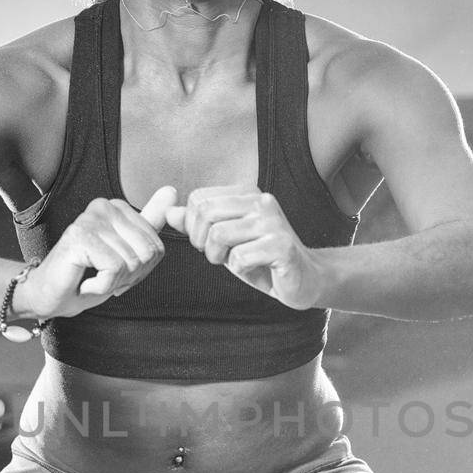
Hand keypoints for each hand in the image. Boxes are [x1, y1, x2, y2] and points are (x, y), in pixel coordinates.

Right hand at [25, 187, 175, 318]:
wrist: (50, 296)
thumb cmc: (87, 275)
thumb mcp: (126, 251)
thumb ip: (149, 222)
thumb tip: (173, 190)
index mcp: (118, 207)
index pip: (156, 247)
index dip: (140, 271)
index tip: (115, 271)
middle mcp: (104, 206)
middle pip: (147, 254)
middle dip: (129, 277)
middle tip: (102, 277)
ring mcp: (90, 220)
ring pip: (131, 263)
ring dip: (113, 283)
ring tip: (92, 279)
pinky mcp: (80, 237)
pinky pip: (114, 269)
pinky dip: (101, 286)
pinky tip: (84, 283)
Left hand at [165, 187, 325, 309]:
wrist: (303, 278)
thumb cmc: (262, 259)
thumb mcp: (225, 240)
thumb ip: (197, 224)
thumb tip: (169, 212)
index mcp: (246, 193)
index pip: (198, 198)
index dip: (192, 225)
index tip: (206, 242)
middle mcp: (261, 200)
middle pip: (205, 212)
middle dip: (200, 240)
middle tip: (215, 255)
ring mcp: (273, 222)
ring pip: (219, 234)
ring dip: (218, 256)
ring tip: (233, 262)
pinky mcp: (281, 246)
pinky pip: (240, 257)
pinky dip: (240, 268)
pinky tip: (255, 269)